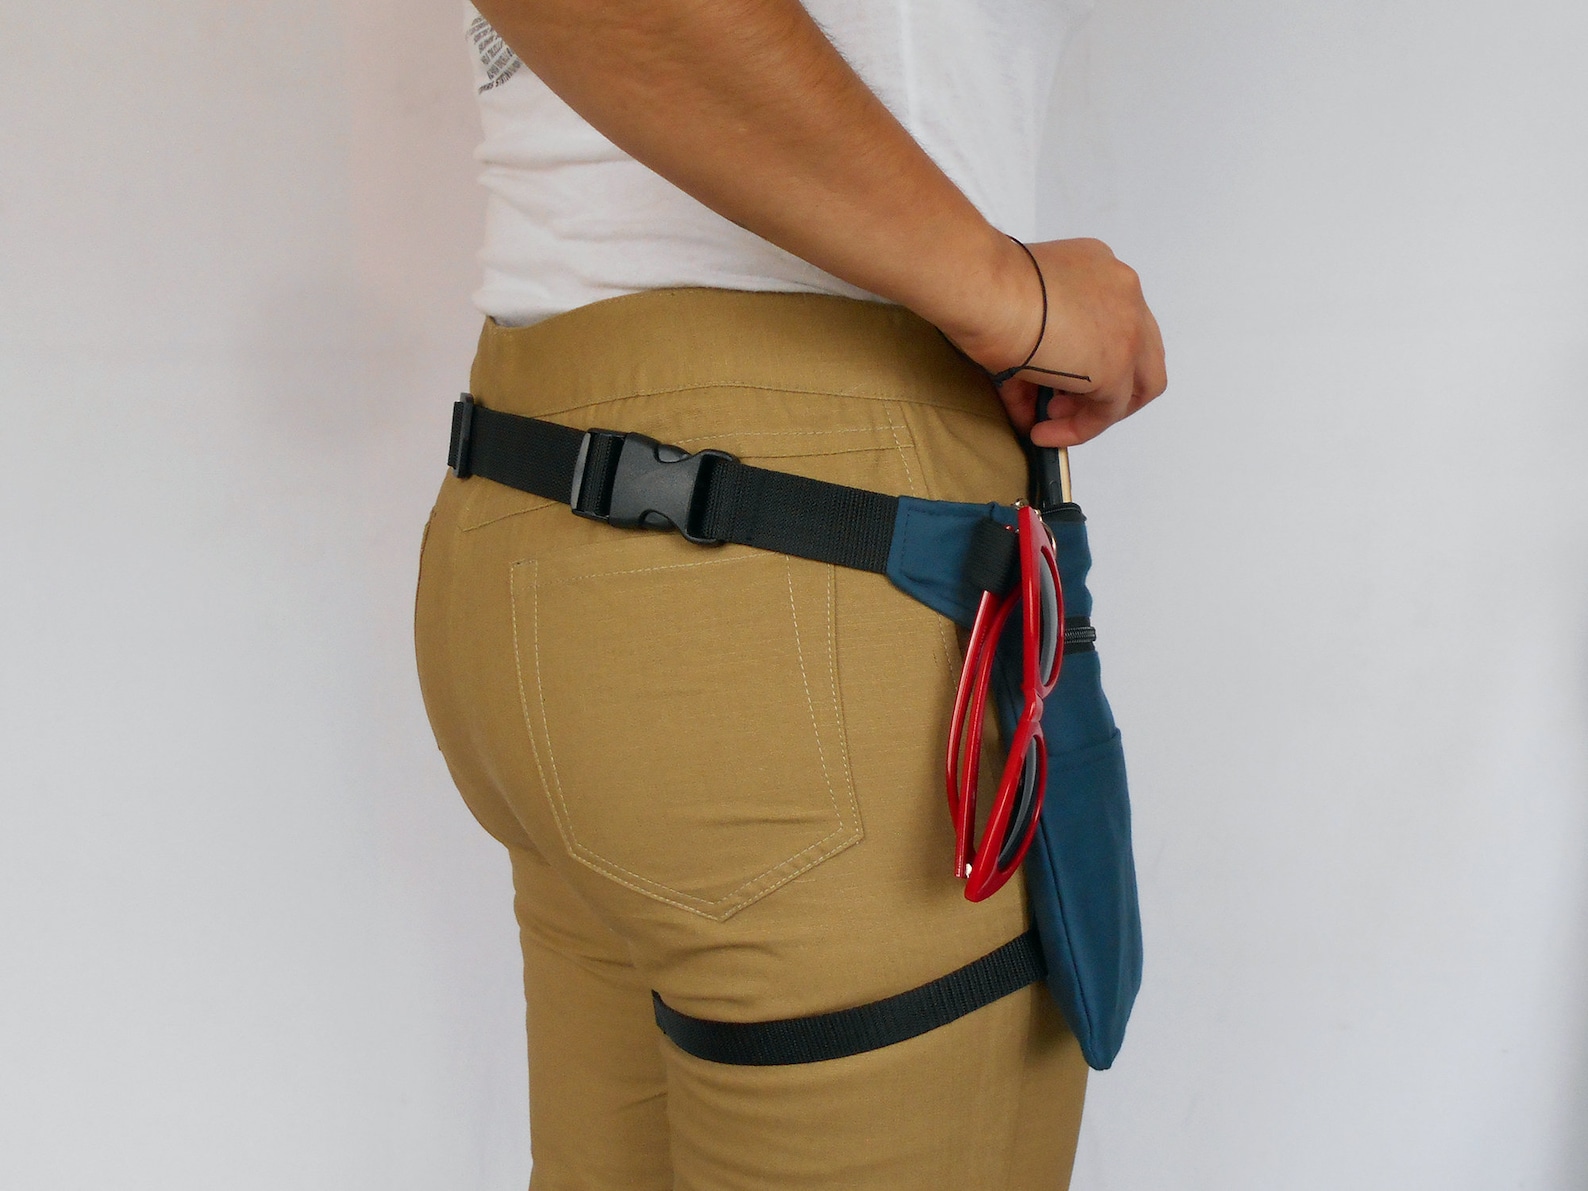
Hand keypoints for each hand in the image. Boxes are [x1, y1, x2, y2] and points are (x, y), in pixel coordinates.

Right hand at [949, 237, 1166, 447]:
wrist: (985, 290)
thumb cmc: (987, 290)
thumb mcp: (1020, 323)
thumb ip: (1033, 369)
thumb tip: (1028, 412)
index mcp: (1102, 271)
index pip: (1117, 324)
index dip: (1092, 357)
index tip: (1060, 378)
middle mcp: (1125, 292)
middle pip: (1142, 352)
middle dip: (1109, 385)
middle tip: (1065, 402)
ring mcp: (1129, 329)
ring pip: (1138, 384)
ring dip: (1097, 409)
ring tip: (1050, 419)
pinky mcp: (1117, 365)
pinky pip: (1107, 411)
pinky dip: (1080, 428)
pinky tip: (1045, 433)